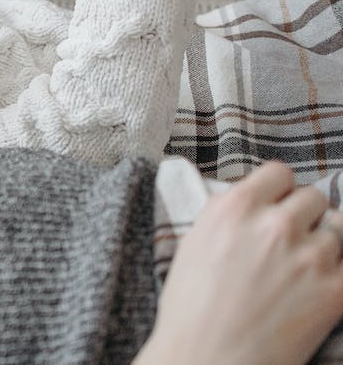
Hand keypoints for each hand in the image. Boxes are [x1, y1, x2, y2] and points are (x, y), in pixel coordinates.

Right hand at [138, 162, 342, 364]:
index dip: (278, 190)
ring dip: (323, 244)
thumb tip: (254, 203)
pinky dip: (336, 270)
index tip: (275, 205)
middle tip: (287, 242)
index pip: (278, 173)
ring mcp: (309, 257)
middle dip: (303, 217)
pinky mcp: (335, 290)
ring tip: (302, 268)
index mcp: (234, 208)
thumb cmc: (191, 310)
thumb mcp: (193, 244)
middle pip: (313, 198)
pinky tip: (318, 285)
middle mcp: (274, 225)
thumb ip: (229, 216)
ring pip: (338, 228)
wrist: (207, 360)